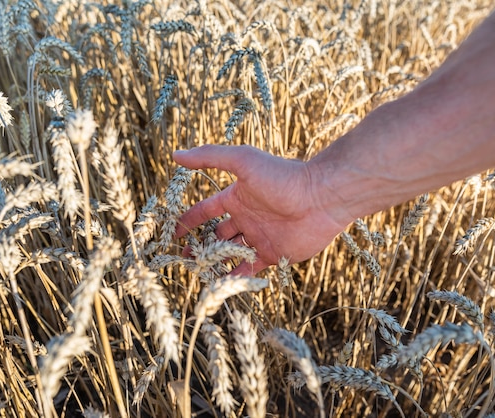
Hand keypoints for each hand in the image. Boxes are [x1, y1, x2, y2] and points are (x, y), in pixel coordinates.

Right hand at [173, 145, 348, 274]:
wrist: (321, 197)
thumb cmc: (282, 176)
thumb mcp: (243, 161)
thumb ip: (210, 157)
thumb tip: (175, 155)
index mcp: (237, 197)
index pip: (206, 211)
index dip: (189, 221)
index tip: (173, 233)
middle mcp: (246, 218)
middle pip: (216, 235)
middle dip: (199, 246)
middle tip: (183, 259)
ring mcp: (259, 237)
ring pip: (230, 254)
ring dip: (214, 263)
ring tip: (196, 272)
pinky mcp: (274, 255)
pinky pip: (249, 269)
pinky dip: (234, 277)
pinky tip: (219, 284)